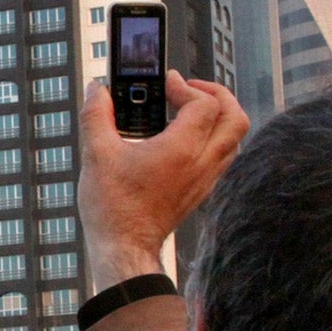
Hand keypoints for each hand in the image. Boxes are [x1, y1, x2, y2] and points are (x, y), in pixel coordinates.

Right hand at [78, 71, 248, 291]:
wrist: (124, 247)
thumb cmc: (113, 206)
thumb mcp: (96, 153)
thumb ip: (96, 115)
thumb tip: (96, 90)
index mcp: (181, 150)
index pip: (205, 103)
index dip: (186, 86)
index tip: (166, 84)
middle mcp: (201, 163)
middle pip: (235, 117)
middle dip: (218, 95)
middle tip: (192, 90)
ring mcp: (206, 179)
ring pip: (235, 138)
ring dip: (220, 116)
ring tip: (193, 110)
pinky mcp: (203, 191)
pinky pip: (225, 156)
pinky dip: (215, 138)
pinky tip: (188, 138)